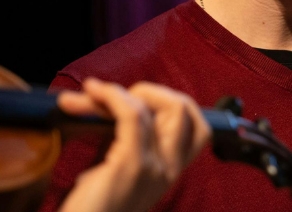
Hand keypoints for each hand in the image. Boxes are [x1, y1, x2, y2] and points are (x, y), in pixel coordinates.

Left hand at [57, 78, 211, 211]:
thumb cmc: (93, 208)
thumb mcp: (120, 172)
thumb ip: (129, 143)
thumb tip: (114, 105)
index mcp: (172, 172)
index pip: (198, 128)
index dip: (174, 103)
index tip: (141, 101)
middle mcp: (171, 170)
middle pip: (183, 109)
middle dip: (151, 90)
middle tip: (119, 95)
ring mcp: (155, 167)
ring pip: (153, 107)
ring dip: (119, 91)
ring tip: (94, 92)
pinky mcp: (132, 165)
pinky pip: (131, 114)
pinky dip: (111, 95)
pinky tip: (93, 92)